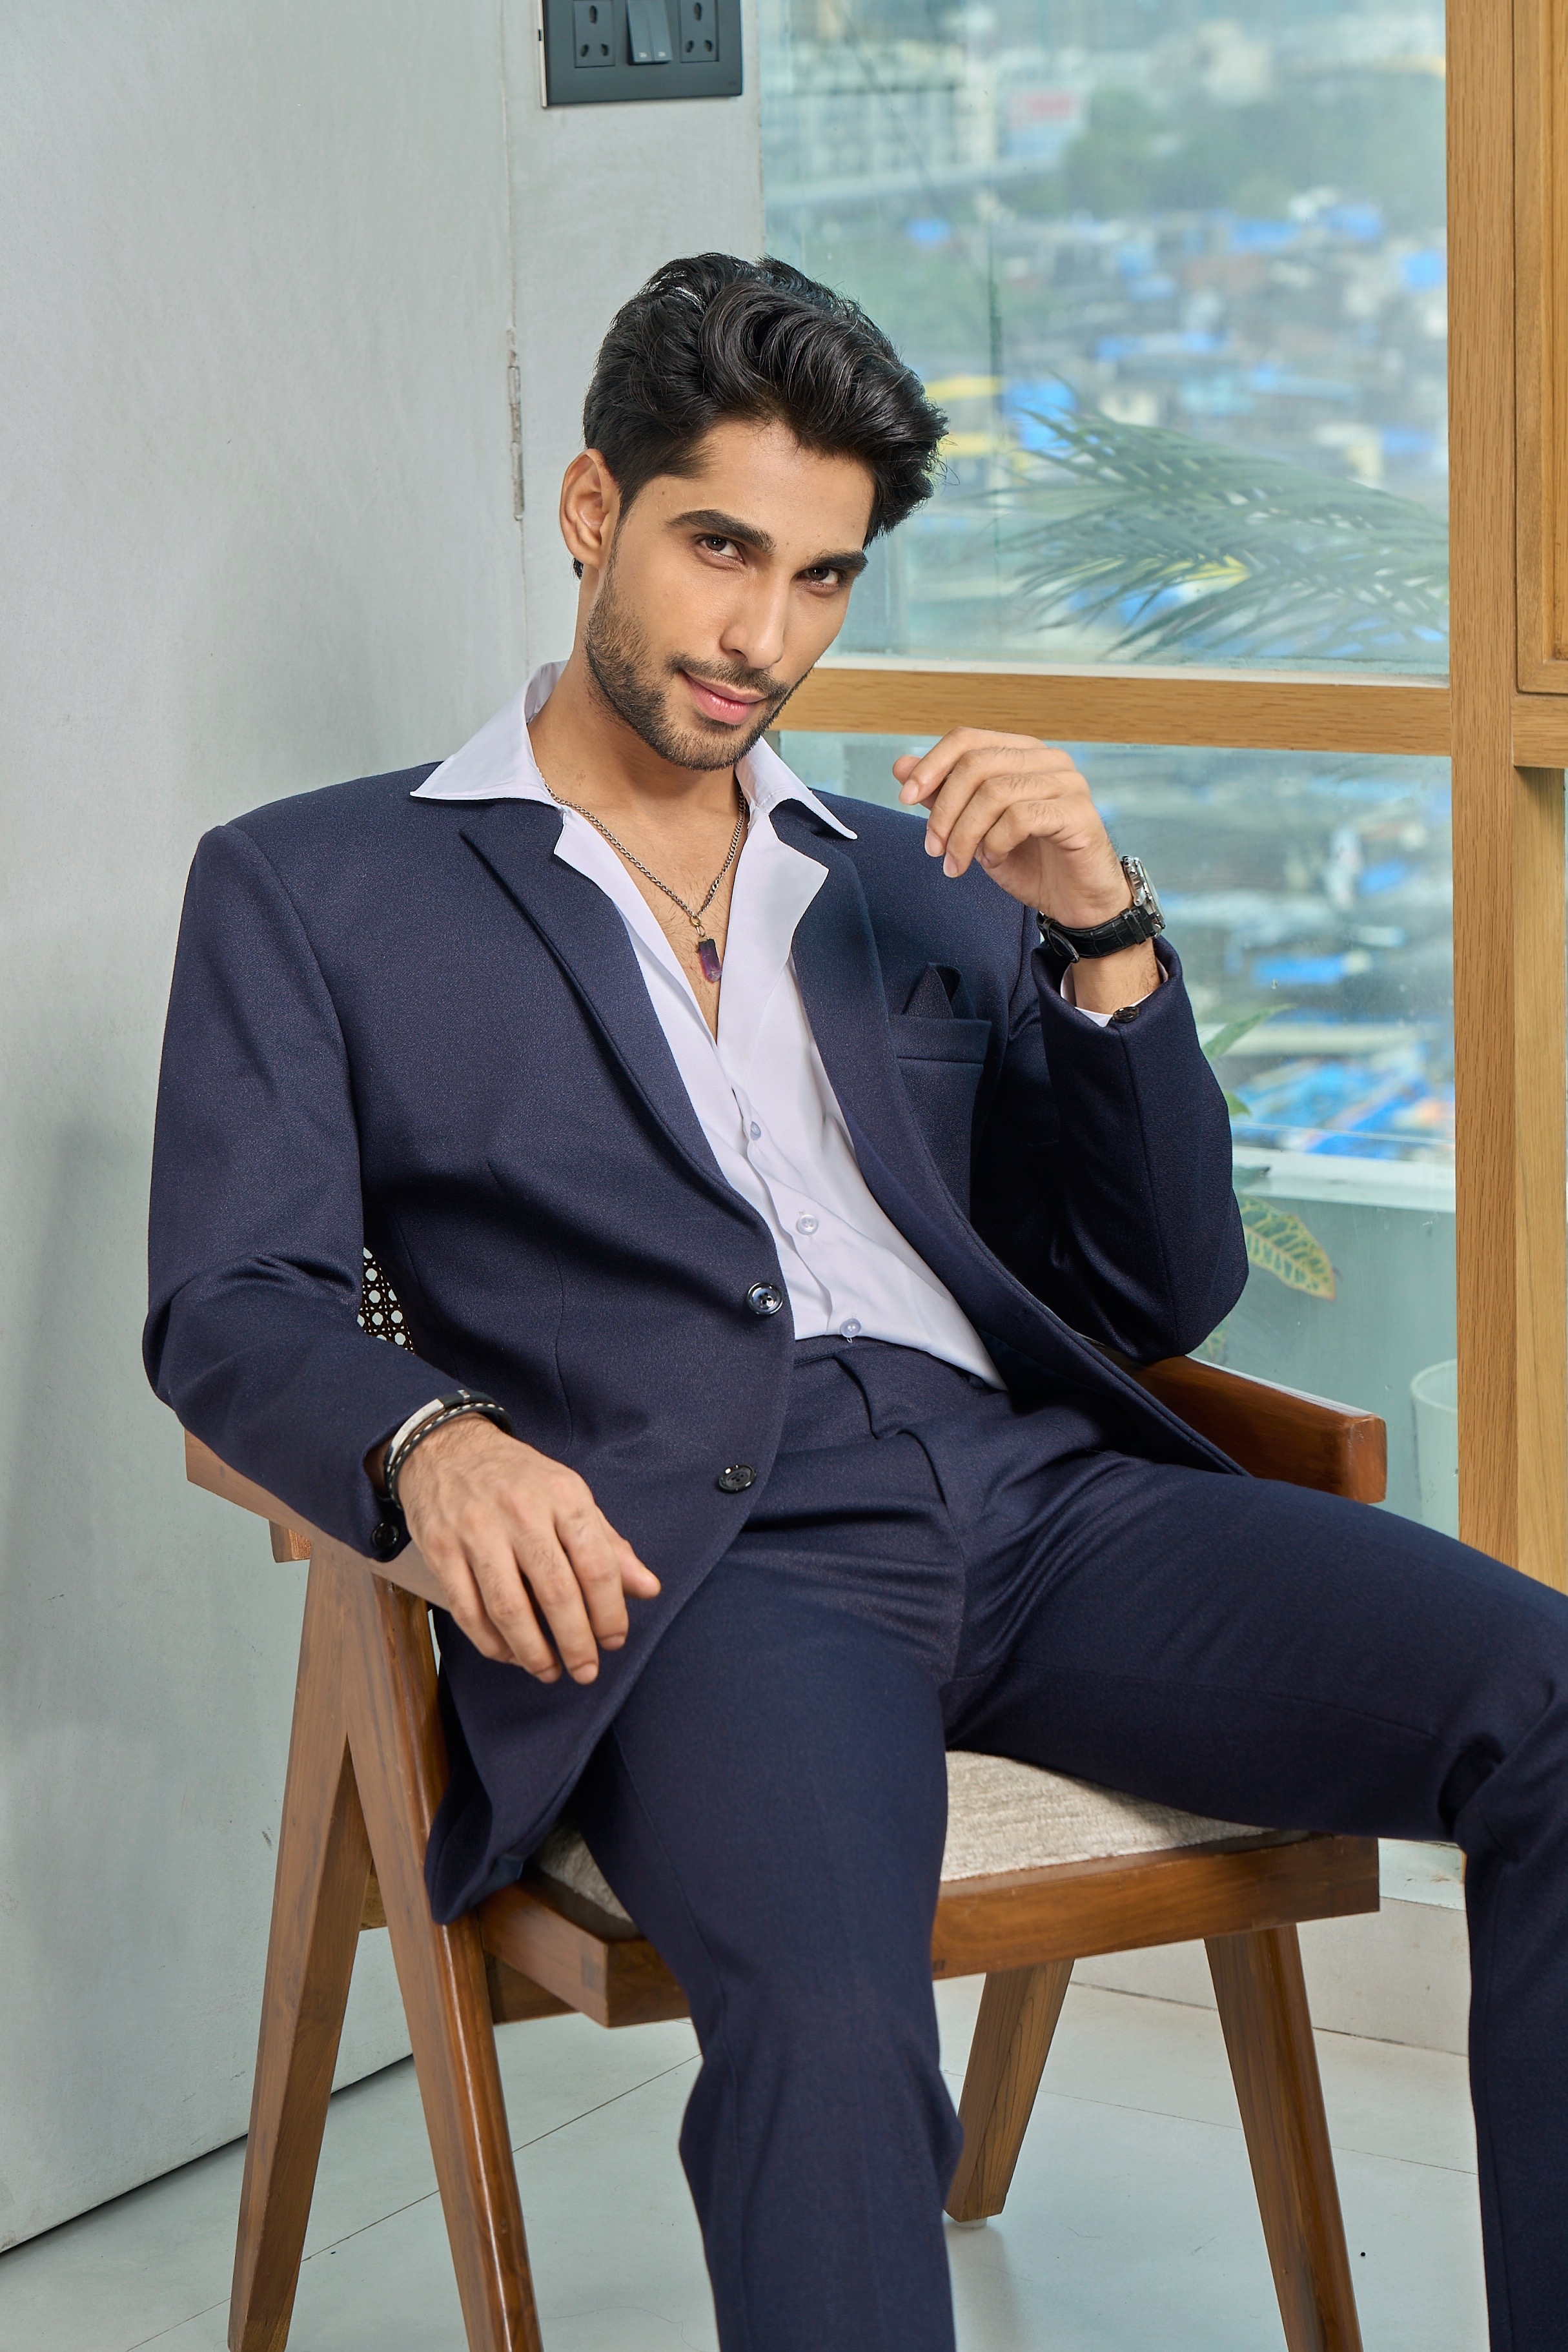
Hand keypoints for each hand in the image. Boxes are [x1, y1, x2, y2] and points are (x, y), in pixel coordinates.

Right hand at [395, 1415, 660, 1682]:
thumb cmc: (518, 1479)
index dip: (610, 1612)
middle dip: (576, 1642)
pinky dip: (491, 1643)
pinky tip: (510, 1655)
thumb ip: (609, 1545)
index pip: (597, 1564)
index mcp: (564, 1496)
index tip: (614, 1641)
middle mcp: (521, 1512)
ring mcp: (477, 1531)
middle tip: (586, 1671)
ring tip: (549, 1671)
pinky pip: (468, 1611)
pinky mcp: (441, 1550)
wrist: (447, 1449)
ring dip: (533, 1651)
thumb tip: (649, 1589)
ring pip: (508, 1608)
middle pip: (556, 1592)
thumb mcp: (570, 1497)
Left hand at [894, 729, 1158, 1014]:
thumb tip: (901, 765)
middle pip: (976, 764)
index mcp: (1021, 753)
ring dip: (965, 835)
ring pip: (995, 792)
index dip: (930, 765)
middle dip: (943, 810)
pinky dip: (996, 843)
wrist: (1075, 902)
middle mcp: (1047, 758)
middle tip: (932, 849)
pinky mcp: (1079, 813)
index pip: (967, 739)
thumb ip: (943, 795)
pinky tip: (994, 860)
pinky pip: (1020, 818)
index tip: (905, 798)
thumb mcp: (974, 828)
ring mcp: (1067, 782)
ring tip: (959, 864)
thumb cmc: (1029, 861)